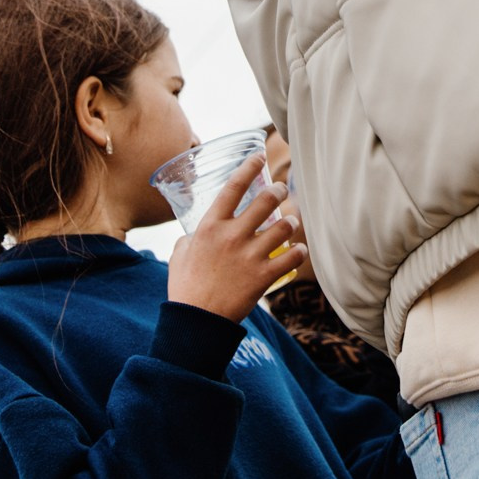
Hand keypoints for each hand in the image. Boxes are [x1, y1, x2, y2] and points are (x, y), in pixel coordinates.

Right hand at [167, 155, 305, 321]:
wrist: (196, 322)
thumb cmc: (185, 287)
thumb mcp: (179, 254)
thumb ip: (190, 238)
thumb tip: (196, 233)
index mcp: (210, 227)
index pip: (233, 187)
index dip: (249, 167)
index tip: (260, 156)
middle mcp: (232, 236)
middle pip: (266, 201)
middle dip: (279, 190)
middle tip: (282, 190)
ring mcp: (250, 256)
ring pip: (284, 226)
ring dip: (292, 220)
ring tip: (292, 221)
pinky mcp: (263, 277)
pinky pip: (291, 257)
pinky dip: (299, 251)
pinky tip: (299, 249)